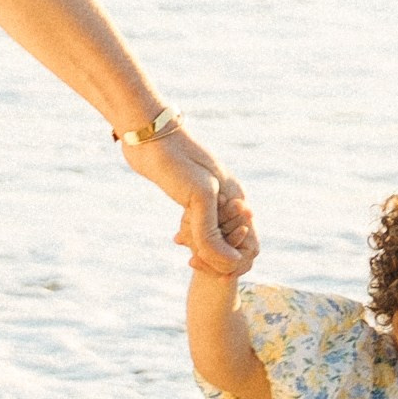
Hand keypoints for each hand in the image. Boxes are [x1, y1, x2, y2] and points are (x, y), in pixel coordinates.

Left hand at [122, 125, 258, 274]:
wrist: (148, 133)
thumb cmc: (176, 159)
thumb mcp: (200, 197)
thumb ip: (213, 233)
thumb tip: (230, 263)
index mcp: (237, 199)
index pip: (249, 247)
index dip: (233, 262)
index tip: (209, 265)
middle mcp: (229, 202)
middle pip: (233, 247)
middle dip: (214, 256)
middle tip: (189, 253)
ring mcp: (212, 201)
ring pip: (216, 241)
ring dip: (200, 248)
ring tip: (179, 240)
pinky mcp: (193, 199)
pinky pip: (201, 231)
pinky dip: (192, 239)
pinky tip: (176, 236)